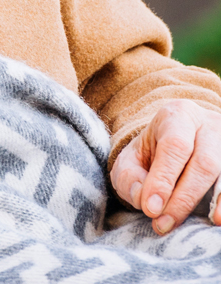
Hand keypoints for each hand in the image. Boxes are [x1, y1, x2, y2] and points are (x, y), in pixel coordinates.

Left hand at [111, 99, 220, 231]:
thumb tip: (142, 199)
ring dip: (212, 205)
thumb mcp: (132, 157)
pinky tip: (217, 220)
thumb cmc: (154, 153)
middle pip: (205, 163)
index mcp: (178, 116)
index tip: (150, 208)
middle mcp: (209, 127)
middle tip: (163, 223)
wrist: (180, 142)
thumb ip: (129, 176)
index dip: (163, 180)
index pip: (174, 146)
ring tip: (195, 225)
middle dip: (184, 198)